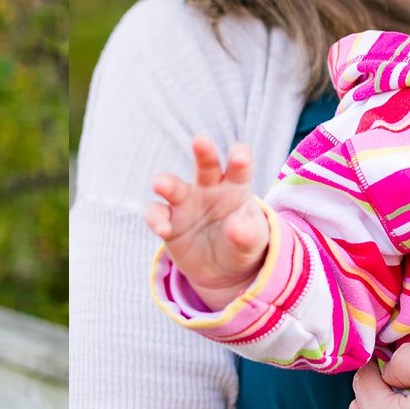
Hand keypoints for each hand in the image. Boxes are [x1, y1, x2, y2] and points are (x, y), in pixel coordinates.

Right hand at [145, 136, 270, 307]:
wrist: (221, 268)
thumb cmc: (241, 244)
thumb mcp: (252, 241)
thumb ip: (247, 233)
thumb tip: (234, 225)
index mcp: (235, 187)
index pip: (239, 169)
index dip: (240, 159)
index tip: (240, 156)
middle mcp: (208, 188)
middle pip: (206, 165)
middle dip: (204, 152)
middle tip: (200, 140)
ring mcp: (185, 202)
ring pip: (173, 185)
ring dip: (166, 182)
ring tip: (161, 185)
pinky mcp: (167, 220)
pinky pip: (156, 214)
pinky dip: (156, 220)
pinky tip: (163, 229)